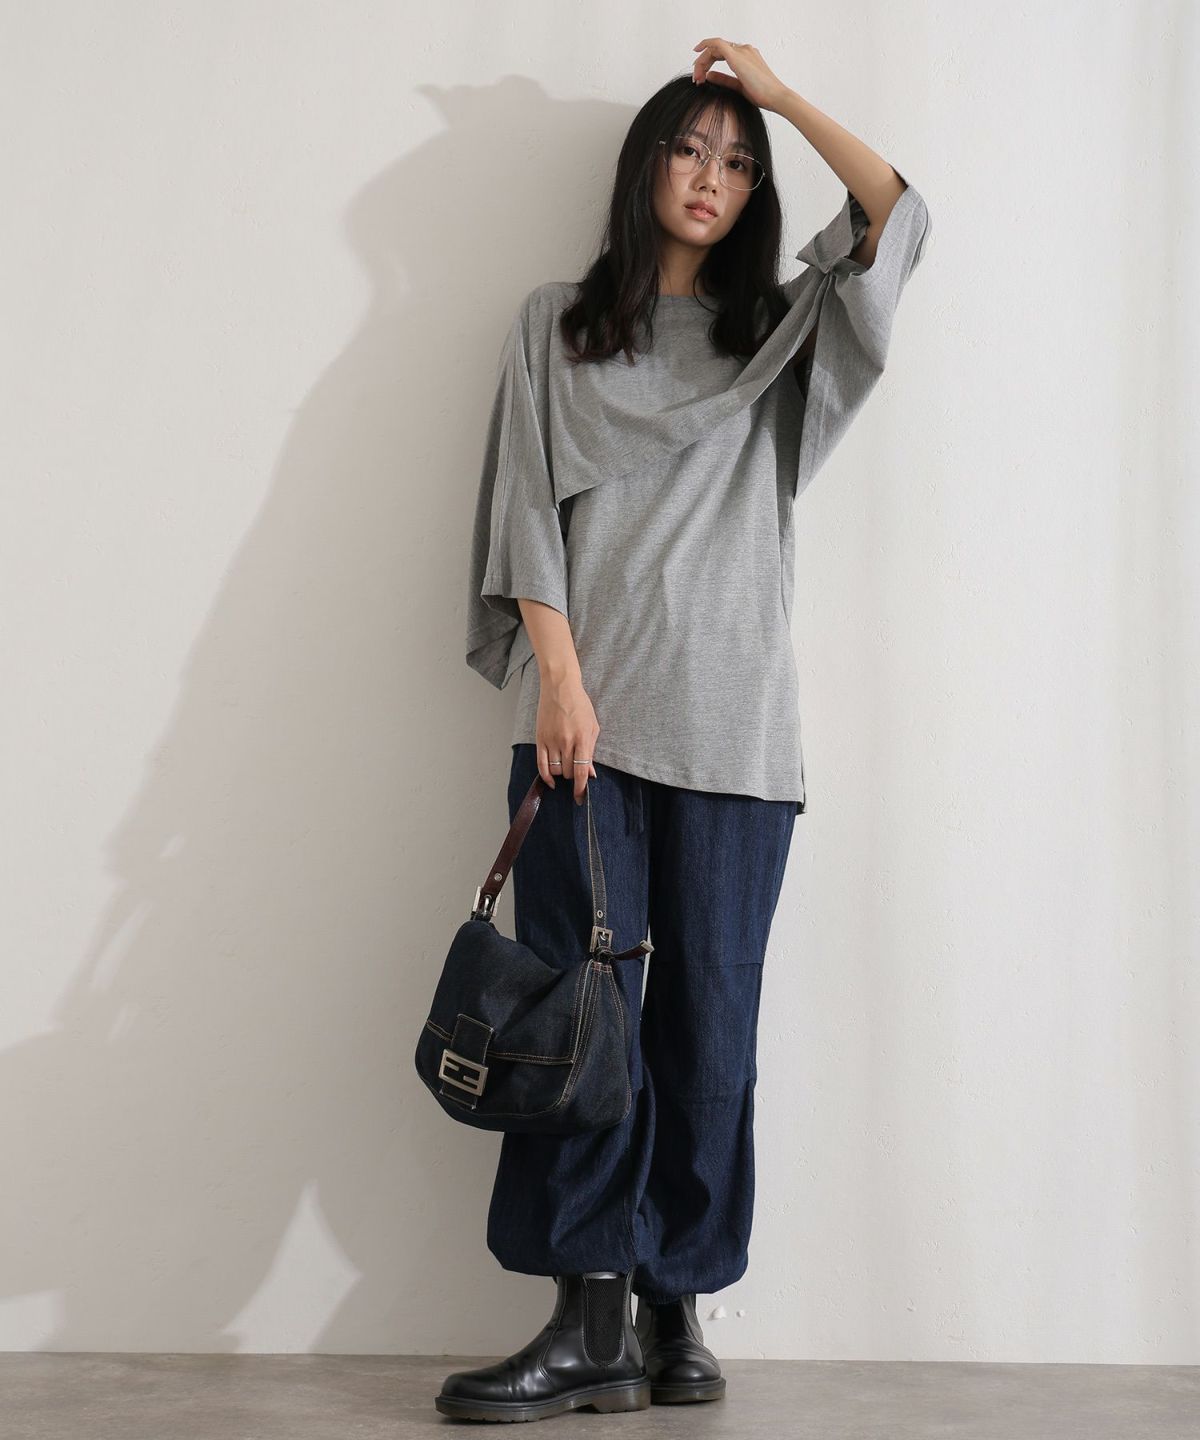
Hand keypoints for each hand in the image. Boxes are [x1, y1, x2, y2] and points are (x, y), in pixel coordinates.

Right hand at [536, 674, 599, 804]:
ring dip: (562, 775)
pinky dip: (546, 776)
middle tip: (576, 771)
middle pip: (568, 772)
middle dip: (573, 777)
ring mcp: (551, 740)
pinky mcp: (540, 739)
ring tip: (566, 767)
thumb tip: (590, 774)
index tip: (580, 798)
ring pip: (555, 770)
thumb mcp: (593, 726)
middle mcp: (566, 741)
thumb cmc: (580, 705)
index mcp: (582, 738)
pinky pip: (541, 764)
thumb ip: (591, 751)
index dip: (581, 788)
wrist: (560, 687)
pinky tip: (551, 781)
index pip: (581, 770)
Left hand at [691, 38, 789, 112]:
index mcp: (746, 56)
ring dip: (703, 61)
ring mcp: (742, 51)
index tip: (701, 77)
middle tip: (696, 79)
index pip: (722, 53)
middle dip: (703, 63)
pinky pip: (717, 44)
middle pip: (717, 50)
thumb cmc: (763, 95)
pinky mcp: (737, 56)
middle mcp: (744, 50)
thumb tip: (709, 76)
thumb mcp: (738, 87)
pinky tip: (697, 53)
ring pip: (715, 48)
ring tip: (697, 77)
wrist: (775, 96)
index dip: (708, 63)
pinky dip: (705, 45)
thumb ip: (724, 80)